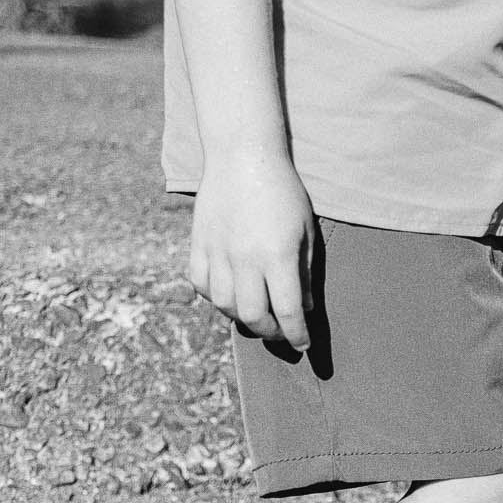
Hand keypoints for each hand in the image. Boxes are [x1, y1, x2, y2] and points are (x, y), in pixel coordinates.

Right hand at [186, 150, 316, 351]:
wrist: (242, 157)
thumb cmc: (284, 193)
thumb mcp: (305, 233)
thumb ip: (304, 274)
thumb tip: (304, 309)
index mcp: (277, 256)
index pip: (287, 311)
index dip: (296, 334)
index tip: (303, 345)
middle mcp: (244, 258)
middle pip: (252, 315)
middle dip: (270, 332)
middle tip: (281, 332)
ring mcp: (217, 251)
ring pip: (223, 304)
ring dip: (242, 317)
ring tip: (257, 314)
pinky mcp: (198, 243)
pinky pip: (201, 284)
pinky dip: (215, 297)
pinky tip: (230, 295)